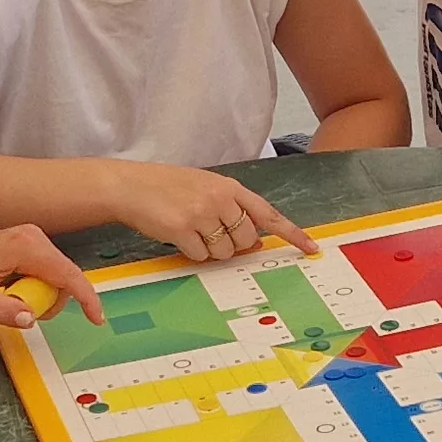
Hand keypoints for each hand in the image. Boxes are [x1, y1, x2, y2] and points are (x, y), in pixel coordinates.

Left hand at [0, 225, 106, 328]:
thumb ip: (2, 311)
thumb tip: (31, 319)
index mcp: (24, 247)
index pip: (68, 275)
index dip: (87, 299)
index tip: (96, 319)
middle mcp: (32, 237)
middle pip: (64, 277)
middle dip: (50, 301)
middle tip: (16, 309)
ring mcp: (31, 238)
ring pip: (56, 276)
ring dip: (41, 296)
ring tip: (7, 298)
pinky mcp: (27, 243)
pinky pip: (45, 272)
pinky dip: (34, 288)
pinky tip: (9, 289)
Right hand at [101, 161, 321, 261]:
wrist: (131, 185)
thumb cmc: (168, 188)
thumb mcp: (205, 189)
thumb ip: (233, 211)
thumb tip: (257, 241)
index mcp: (229, 186)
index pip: (268, 213)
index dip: (292, 233)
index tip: (311, 248)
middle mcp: (220, 198)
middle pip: (246, 239)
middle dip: (233, 245)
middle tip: (210, 233)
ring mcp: (202, 213)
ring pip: (225, 251)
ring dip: (211, 250)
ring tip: (191, 230)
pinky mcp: (183, 229)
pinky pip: (201, 256)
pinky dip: (192, 253)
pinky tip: (178, 236)